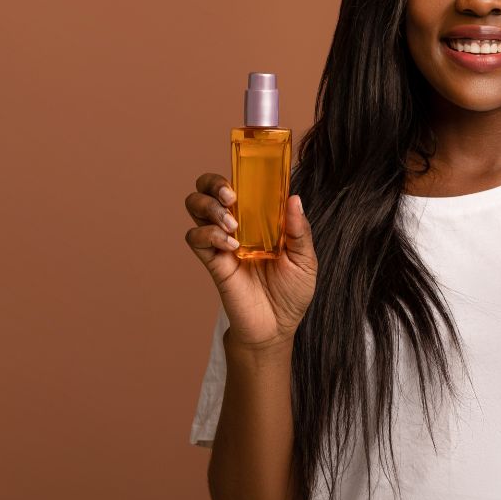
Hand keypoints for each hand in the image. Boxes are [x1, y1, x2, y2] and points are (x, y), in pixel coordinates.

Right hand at [184, 174, 317, 347]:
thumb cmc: (292, 292)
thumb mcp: (305, 260)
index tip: (247, 171)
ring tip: (231, 224)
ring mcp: (221, 242)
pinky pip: (195, 238)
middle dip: (213, 184)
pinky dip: (209, 235)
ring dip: (209, 207)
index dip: (238, 172)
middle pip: (207, 189)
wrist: (277, 327)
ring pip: (195, 207)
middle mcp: (237, 225)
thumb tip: (293, 198)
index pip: (241, 185)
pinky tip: (230, 245)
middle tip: (231, 197)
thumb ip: (299, 231)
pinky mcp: (212, 262)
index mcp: (259, 219)